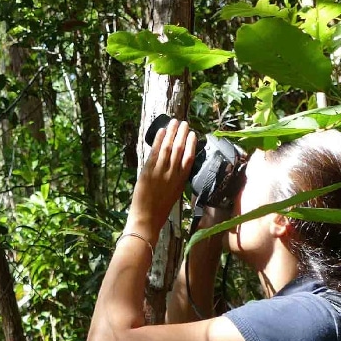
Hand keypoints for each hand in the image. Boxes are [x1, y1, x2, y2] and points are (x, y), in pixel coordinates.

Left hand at [126, 118, 196, 238]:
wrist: (147, 218)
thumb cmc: (160, 208)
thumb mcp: (174, 192)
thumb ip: (176, 178)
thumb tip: (177, 163)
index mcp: (181, 180)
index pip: (189, 158)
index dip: (191, 144)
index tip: (193, 134)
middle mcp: (173, 174)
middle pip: (179, 149)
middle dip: (182, 134)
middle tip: (184, 122)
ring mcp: (161, 172)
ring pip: (168, 147)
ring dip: (171, 133)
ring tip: (174, 122)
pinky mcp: (148, 171)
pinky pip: (155, 152)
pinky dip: (158, 140)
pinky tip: (161, 131)